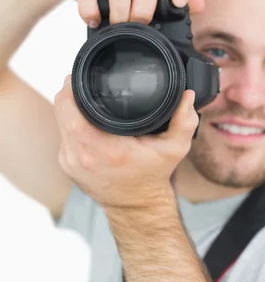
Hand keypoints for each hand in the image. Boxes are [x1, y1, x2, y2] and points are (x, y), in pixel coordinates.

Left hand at [54, 75, 198, 208]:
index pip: (70, 107)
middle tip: (86, 82)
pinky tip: (86, 121)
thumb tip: (187, 95)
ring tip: (87, 98)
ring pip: (59, 120)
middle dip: (70, 92)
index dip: (73, 87)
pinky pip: (63, 134)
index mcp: (105, 148)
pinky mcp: (67, 164)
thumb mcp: (175, 149)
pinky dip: (71, 123)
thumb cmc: (153, 175)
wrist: (137, 206)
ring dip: (69, 107)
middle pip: (61, 109)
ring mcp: (70, 161)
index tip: (83, 75)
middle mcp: (82, 155)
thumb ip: (184, 121)